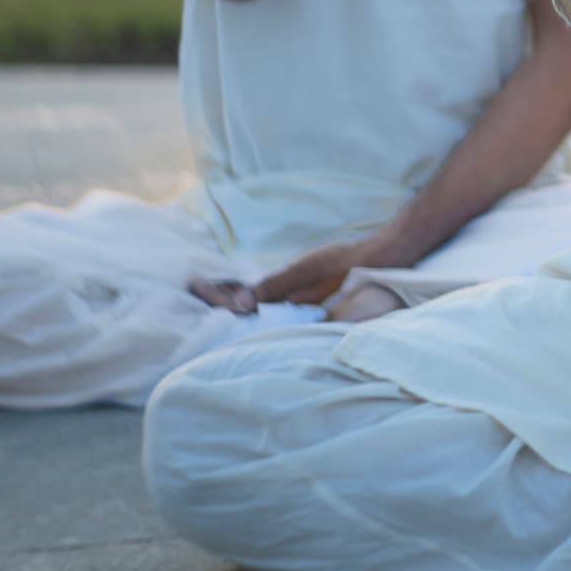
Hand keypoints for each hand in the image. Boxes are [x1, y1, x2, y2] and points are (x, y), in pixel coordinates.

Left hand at [186, 234, 376, 314]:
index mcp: (285, 306)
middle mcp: (287, 309)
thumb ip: (274, 286)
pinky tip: (245, 293)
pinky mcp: (301, 299)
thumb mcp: (305, 270)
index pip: (243, 304)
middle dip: (221, 299)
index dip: (218, 297)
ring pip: (256, 305)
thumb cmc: (340, 263)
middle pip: (246, 307)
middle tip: (194, 288)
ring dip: (235, 298)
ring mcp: (294, 305)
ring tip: (211, 291)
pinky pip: (269, 300)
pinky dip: (252, 295)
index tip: (195, 287)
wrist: (376, 261)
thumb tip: (241, 304)